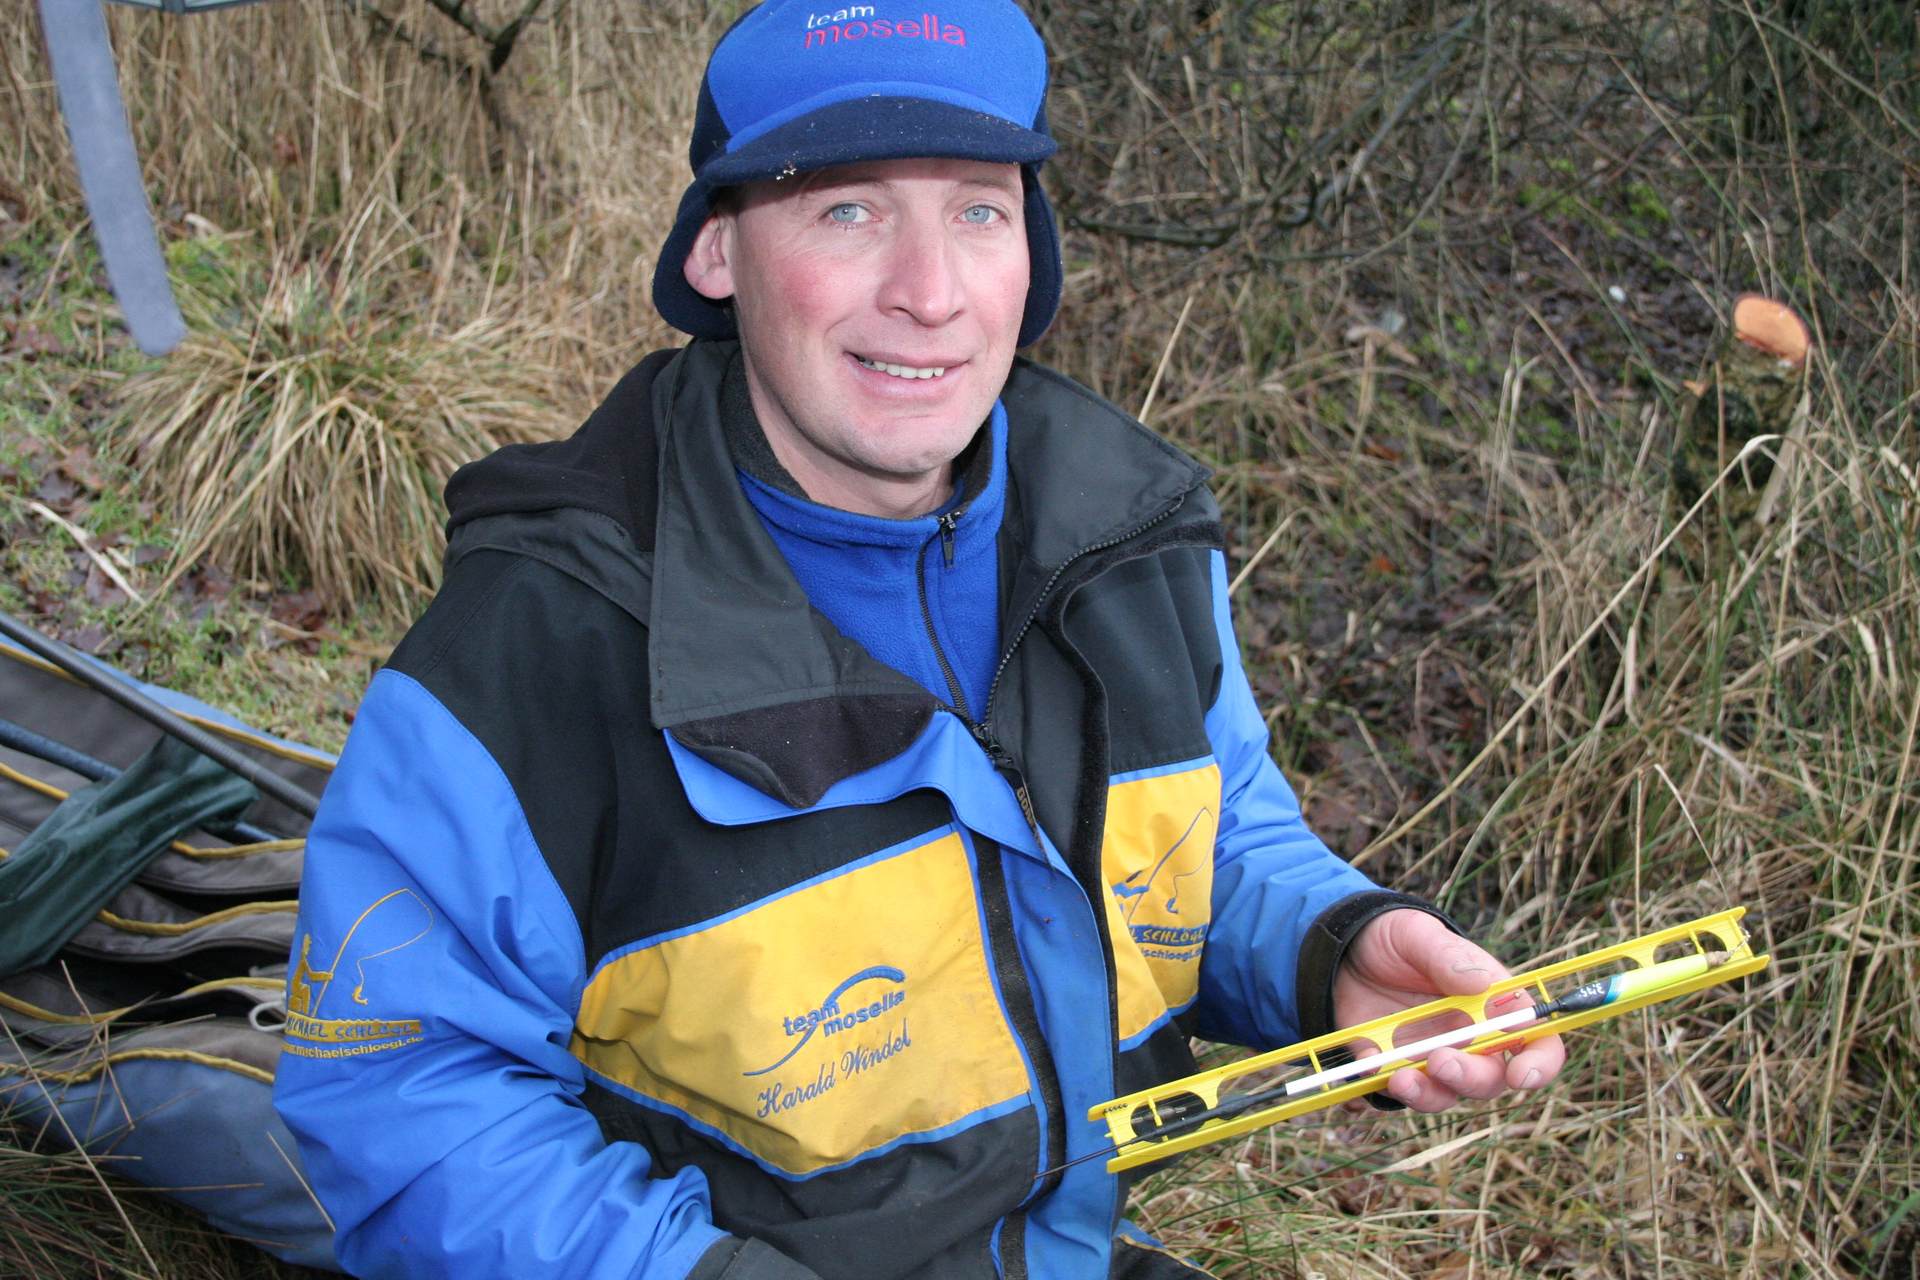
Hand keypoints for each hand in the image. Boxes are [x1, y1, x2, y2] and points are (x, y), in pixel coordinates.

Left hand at [1332, 908, 1565, 1112]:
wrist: (1343, 950)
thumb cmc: (1395, 938)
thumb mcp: (1417, 934)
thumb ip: (1448, 956)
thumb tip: (1482, 984)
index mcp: (1492, 1005)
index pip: (1536, 1041)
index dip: (1539, 1063)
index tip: (1521, 1075)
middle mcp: (1469, 1039)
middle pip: (1490, 1078)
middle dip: (1471, 1078)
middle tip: (1441, 1061)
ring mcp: (1431, 1057)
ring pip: (1445, 1094)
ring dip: (1429, 1095)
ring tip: (1402, 1078)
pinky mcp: (1393, 1066)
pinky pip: (1395, 1090)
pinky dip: (1385, 1085)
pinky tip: (1368, 1065)